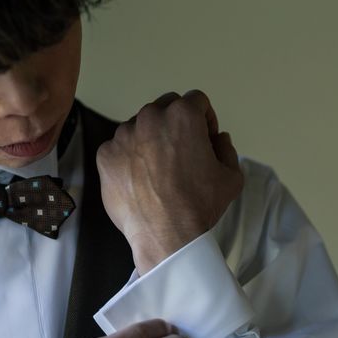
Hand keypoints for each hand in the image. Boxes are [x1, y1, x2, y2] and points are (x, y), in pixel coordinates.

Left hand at [96, 90, 242, 274]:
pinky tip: (139, 180)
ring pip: (139, 126)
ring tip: (158, 170)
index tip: (203, 139)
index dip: (204, 120)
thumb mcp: (231, 176)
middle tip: (181, 152)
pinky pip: (119, 147)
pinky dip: (128, 157)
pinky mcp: (105, 154)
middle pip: (165, 108)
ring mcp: (123, 135)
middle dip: (175, 124)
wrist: (165, 236)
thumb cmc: (199, 205)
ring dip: (150, 139)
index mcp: (183, 115)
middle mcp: (150, 117)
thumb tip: (217, 138)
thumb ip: (226, 148)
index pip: (196, 101)